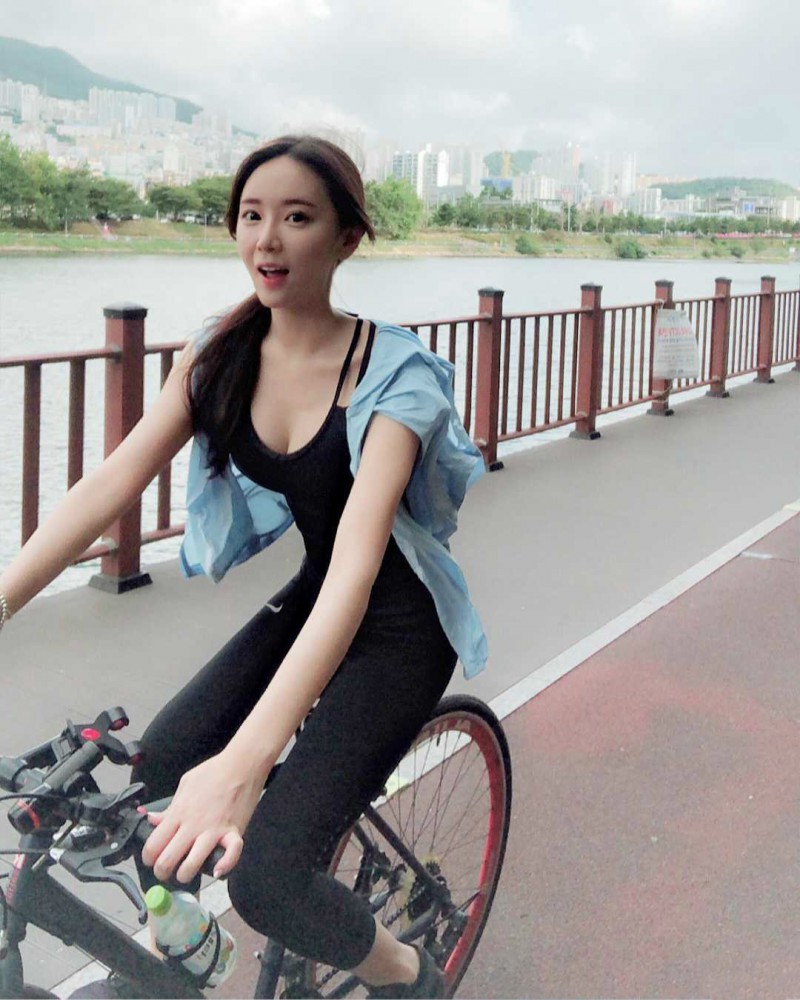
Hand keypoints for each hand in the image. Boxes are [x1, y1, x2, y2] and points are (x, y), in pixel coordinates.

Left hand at [141, 750, 263, 883]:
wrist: (243, 764)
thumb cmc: (214, 771)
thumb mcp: (185, 784)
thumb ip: (168, 807)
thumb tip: (149, 818)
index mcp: (179, 812)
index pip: (153, 844)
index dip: (148, 858)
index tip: (151, 860)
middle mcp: (193, 825)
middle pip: (167, 860)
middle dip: (162, 872)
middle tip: (166, 871)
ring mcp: (214, 830)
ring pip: (193, 864)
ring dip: (186, 875)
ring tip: (186, 873)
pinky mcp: (234, 832)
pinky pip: (231, 855)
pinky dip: (225, 866)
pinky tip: (218, 870)